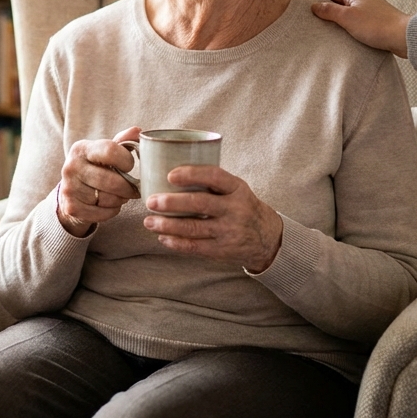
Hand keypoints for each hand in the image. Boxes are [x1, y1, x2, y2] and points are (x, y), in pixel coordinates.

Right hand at [57, 127, 142, 235]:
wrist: (70, 192)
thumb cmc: (94, 168)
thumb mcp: (104, 152)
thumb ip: (122, 141)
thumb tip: (138, 131)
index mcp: (81, 149)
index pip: (110, 151)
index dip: (126, 161)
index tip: (129, 166)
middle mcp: (71, 167)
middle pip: (112, 181)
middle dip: (128, 187)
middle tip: (133, 188)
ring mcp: (69, 188)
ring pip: (108, 199)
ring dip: (120, 200)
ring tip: (120, 196)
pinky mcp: (71, 208)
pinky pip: (102, 214)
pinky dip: (112, 211)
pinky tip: (110, 205)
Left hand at [144, 165, 282, 272]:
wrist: (267, 238)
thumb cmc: (242, 206)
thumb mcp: (236, 189)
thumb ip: (212, 182)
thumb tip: (169, 167)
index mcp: (237, 188)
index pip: (215, 176)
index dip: (192, 174)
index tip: (170, 175)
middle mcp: (235, 209)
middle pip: (200, 204)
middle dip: (172, 203)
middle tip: (151, 201)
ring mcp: (229, 231)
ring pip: (193, 228)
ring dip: (167, 225)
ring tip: (149, 221)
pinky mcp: (222, 250)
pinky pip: (195, 247)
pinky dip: (176, 243)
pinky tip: (162, 237)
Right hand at [311, 0, 411, 58]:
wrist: (403, 37)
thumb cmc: (376, 26)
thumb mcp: (347, 18)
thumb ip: (330, 11)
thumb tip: (315, 5)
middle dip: (327, 4)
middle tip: (314, 12)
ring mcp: (373, 8)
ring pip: (351, 8)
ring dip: (339, 14)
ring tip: (328, 23)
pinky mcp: (379, 20)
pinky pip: (359, 18)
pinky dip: (350, 22)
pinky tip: (348, 31)